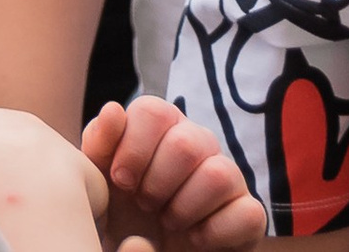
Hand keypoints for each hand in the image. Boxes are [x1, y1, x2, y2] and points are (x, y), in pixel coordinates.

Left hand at [79, 96, 265, 251]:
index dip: (134, 149)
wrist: (145, 250)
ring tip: (168, 220)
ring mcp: (229, 174)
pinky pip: (247, 214)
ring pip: (218, 175)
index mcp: (161, 124)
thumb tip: (112, 110)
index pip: (153, 111)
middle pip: (186, 144)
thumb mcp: (100, 179)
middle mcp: (198, 141)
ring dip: (184, 208)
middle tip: (145, 205)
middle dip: (157, 183)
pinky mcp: (249, 212)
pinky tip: (194, 238)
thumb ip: (99, 144)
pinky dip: (214, 233)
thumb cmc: (123, 210)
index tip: (121, 182)